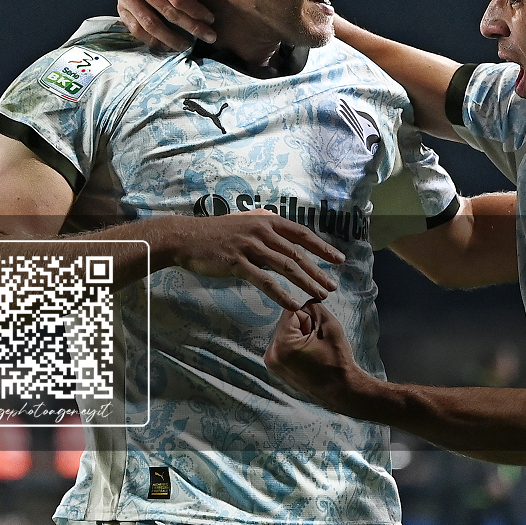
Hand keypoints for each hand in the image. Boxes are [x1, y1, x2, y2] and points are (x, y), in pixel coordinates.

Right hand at [118, 0, 214, 49]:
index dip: (196, 11)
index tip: (211, 20)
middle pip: (168, 13)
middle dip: (192, 27)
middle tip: (209, 37)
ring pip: (151, 25)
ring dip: (172, 40)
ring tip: (188, 46)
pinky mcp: (121, 9)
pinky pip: (137, 31)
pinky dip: (154, 42)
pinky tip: (168, 47)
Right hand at [169, 210, 345, 310]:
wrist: (187, 237)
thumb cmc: (216, 231)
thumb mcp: (244, 221)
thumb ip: (264, 224)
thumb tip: (280, 226)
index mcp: (267, 220)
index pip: (302, 234)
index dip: (323, 247)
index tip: (339, 260)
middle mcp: (262, 231)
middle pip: (298, 253)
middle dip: (318, 271)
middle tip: (333, 286)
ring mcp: (250, 246)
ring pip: (286, 266)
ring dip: (306, 282)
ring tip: (320, 295)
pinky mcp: (238, 263)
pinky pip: (265, 280)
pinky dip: (280, 293)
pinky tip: (292, 304)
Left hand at [265, 301, 363, 411]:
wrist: (342, 391)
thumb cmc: (338, 361)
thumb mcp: (329, 325)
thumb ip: (314, 306)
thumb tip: (304, 300)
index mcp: (282, 344)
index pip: (292, 311)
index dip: (310, 319)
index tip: (318, 336)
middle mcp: (271, 355)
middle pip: (286, 322)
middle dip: (303, 328)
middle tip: (318, 346)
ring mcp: (272, 364)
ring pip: (286, 333)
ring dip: (301, 337)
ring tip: (314, 353)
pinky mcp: (276, 369)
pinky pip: (285, 346)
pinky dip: (297, 346)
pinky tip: (310, 359)